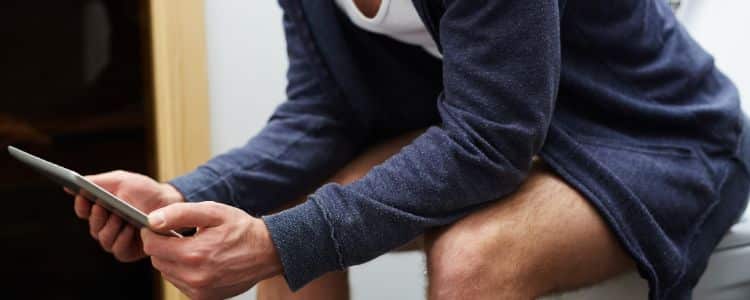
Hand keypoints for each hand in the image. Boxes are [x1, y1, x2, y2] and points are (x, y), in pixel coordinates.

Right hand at [69, 170, 183, 261]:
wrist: (169, 201)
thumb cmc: (144, 190)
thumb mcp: (120, 180)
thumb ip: (96, 182)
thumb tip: (68, 185)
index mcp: (101, 208)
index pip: (82, 210)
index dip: (81, 205)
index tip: (85, 197)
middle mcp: (106, 226)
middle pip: (92, 227)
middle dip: (98, 216)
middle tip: (105, 206)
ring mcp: (117, 239)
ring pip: (104, 239)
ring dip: (111, 227)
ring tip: (122, 217)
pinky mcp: (129, 251)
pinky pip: (118, 250)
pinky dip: (123, 239)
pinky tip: (131, 229)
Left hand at [141, 201, 282, 299]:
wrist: (267, 252)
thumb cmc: (241, 229)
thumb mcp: (212, 213)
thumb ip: (178, 214)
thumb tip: (152, 220)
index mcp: (194, 254)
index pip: (151, 246)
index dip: (152, 233)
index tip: (160, 226)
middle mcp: (194, 277)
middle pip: (158, 261)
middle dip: (163, 246)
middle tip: (181, 235)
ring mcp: (200, 291)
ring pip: (168, 273)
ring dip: (174, 260)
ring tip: (196, 248)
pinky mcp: (204, 298)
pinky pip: (181, 284)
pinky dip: (185, 272)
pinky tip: (201, 261)